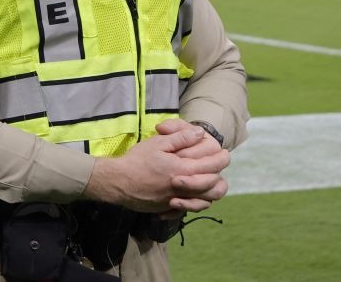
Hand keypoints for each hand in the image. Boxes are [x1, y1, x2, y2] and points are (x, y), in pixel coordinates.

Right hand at [83, 125, 229, 214]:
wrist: (117, 182)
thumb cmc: (136, 160)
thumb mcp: (157, 143)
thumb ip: (180, 137)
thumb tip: (199, 132)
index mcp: (182, 169)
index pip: (213, 165)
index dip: (222, 158)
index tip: (224, 153)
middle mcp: (184, 188)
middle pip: (214, 186)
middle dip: (221, 174)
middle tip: (219, 165)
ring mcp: (177, 200)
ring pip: (206, 201)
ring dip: (213, 191)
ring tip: (212, 181)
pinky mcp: (169, 208)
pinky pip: (190, 208)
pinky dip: (197, 202)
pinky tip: (194, 194)